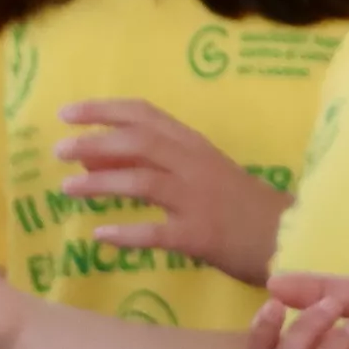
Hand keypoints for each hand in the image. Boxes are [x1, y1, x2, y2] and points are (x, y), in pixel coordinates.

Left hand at [60, 99, 287, 281]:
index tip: (68, 112)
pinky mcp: (203, 236)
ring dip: (102, 183)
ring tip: (68, 189)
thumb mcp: (201, 172)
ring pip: (144, 182)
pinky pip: (158, 233)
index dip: (104, 110)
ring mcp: (199, 200)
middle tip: (59, 149)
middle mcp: (196, 165)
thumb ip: (155, 162)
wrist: (289, 238)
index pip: (146, 115)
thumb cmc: (242, 205)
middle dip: (96, 142)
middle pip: (141, 143)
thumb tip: (95, 155)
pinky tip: (101, 236)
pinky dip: (127, 233)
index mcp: (195, 146)